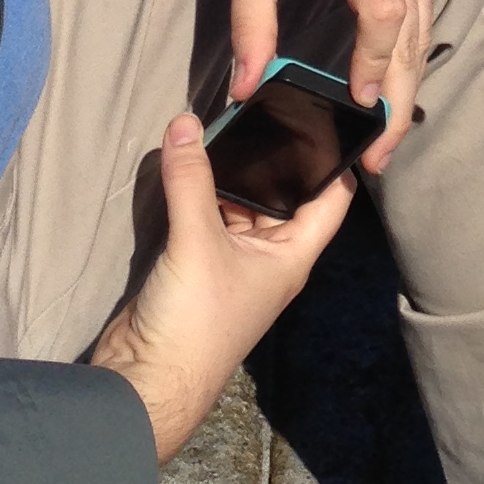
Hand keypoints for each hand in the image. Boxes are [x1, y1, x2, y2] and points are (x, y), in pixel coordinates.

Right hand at [89, 113, 351, 460]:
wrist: (146, 380)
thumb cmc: (196, 320)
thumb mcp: (197, 243)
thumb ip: (192, 180)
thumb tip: (187, 122)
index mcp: (292, 254)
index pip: (332, 198)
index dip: (336, 158)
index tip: (331, 111)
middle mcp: (269, 256)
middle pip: (281, 194)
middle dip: (272, 155)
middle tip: (262, 102)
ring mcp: (232, 261)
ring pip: (239, 204)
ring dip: (230, 172)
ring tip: (222, 120)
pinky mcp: (196, 264)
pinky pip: (206, 216)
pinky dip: (199, 191)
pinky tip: (187, 159)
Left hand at [219, 0, 432, 168]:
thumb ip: (250, 26)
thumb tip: (246, 91)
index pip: (383, 7)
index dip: (375, 61)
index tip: (357, 105)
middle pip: (413, 27)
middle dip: (399, 94)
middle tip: (379, 150)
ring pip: (426, 19)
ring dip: (410, 76)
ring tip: (387, 128)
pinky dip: (412, 43)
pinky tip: (394, 78)